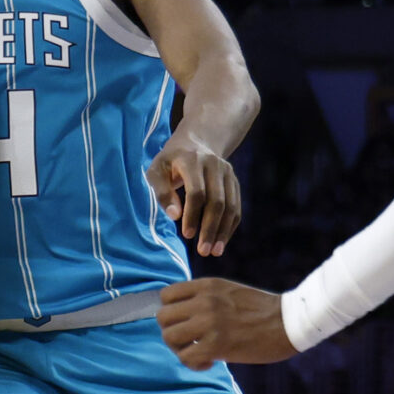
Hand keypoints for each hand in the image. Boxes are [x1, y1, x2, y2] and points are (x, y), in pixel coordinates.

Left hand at [147, 132, 240, 256]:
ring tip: (214, 251)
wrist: (195, 142)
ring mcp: (228, 172)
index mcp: (192, 160)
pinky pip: (236, 207)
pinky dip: (230, 226)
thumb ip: (162, 192)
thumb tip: (175, 216)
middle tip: (203, 251)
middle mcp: (214, 164)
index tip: (187, 235)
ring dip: (223, 231)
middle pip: (217, 201)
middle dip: (210, 228)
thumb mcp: (157, 171)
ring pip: (230, 206)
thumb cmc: (169, 162)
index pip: (197, 191)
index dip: (193, 215)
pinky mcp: (234, 181)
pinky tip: (222, 242)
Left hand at [158, 278, 295, 369]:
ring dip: (180, 349)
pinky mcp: (217, 345)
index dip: (170, 312)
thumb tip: (182, 316)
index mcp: (207, 285)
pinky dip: (194, 364)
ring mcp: (209, 323)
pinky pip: (186, 357)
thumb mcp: (229, 291)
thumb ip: (205, 298)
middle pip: (162, 317)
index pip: (166, 295)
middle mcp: (204, 301)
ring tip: (198, 352)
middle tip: (190, 341)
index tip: (184, 323)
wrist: (289, 322)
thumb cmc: (262, 310)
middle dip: (172, 332)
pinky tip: (210, 362)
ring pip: (169, 337)